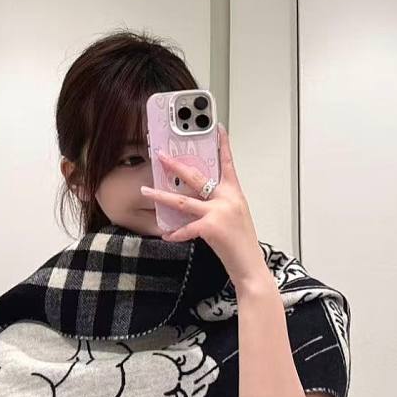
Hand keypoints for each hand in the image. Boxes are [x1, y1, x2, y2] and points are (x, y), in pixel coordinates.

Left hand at [140, 124, 269, 290]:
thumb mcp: (236, 218)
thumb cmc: (242, 246)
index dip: (223, 145)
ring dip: (161, 196)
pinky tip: (166, 235)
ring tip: (146, 191)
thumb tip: (200, 201)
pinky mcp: (212, 227)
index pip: (228, 164)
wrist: (251, 267)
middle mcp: (227, 199)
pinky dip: (175, 233)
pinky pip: (186, 228)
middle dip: (175, 165)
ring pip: (183, 201)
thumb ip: (220, 206)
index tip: (218, 129)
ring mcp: (219, 212)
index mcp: (234, 194)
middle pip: (196, 177)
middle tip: (161, 156)